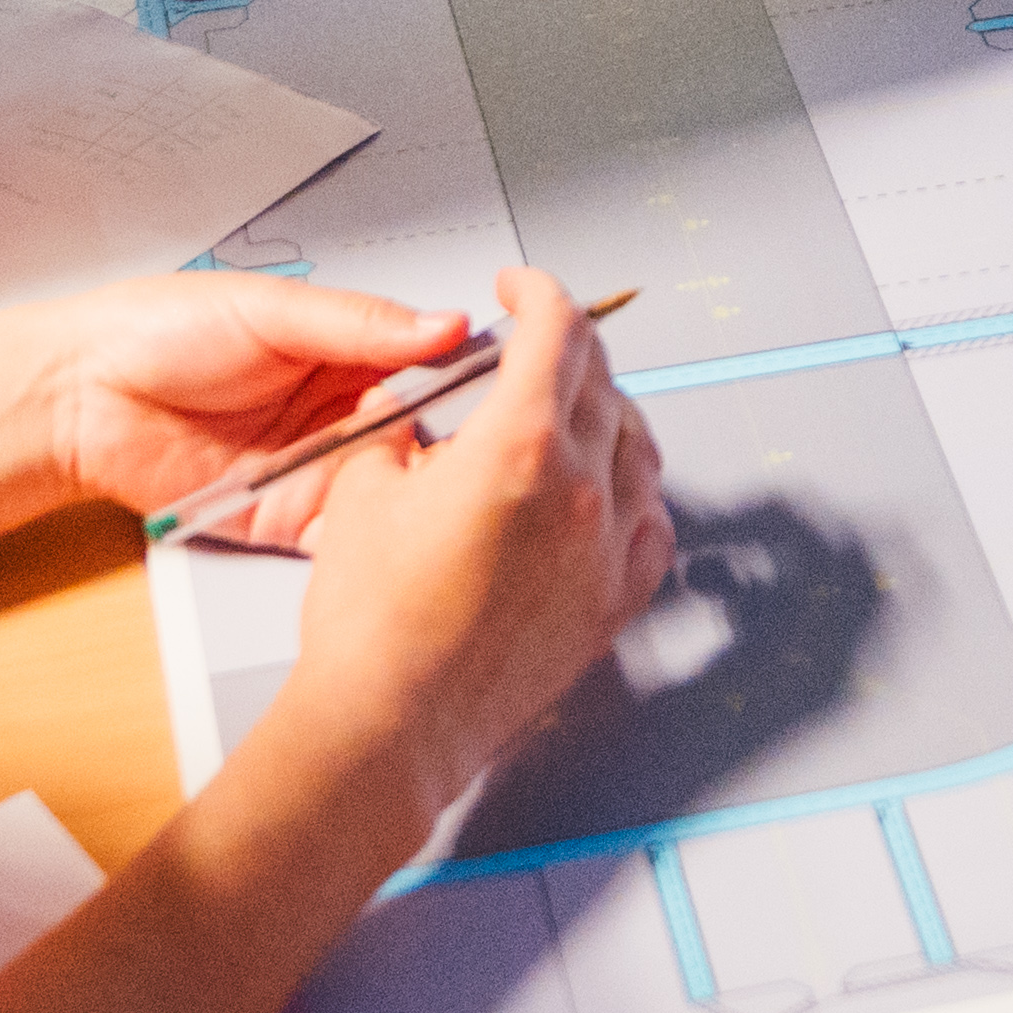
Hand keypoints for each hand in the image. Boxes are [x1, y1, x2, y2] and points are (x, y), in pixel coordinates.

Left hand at [0, 267, 469, 567]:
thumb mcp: (270, 309)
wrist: (77, 396)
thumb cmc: (156, 331)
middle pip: (431, 435)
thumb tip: (445, 324)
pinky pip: (347, 539)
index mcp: (348, 350)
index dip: (476, 378)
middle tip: (497, 451)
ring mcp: (322, 470)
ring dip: (426, 497)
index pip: (436, 364)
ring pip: (401, 492)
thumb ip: (360, 323)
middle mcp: (345, 412)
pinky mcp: (288, 521)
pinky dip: (376, 542)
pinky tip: (401, 533)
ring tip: (457, 494)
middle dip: (463, 446)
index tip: (520, 385)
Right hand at [267, 271, 672, 827]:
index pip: (557, 331)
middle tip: (531, 347)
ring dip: (602, 412)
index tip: (520, 288)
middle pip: (599, 381)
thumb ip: (400, 429)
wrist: (388, 724)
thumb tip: (417, 411)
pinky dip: (631, 490)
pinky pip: (650, 522)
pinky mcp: (614, 602)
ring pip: (635, 446)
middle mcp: (580, 492)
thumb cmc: (370, 624)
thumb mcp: (362, 490)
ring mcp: (607, 550)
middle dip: (564, 348)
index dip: (538, 291)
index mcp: (520, 446)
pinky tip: (603, 489)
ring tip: (564, 412)